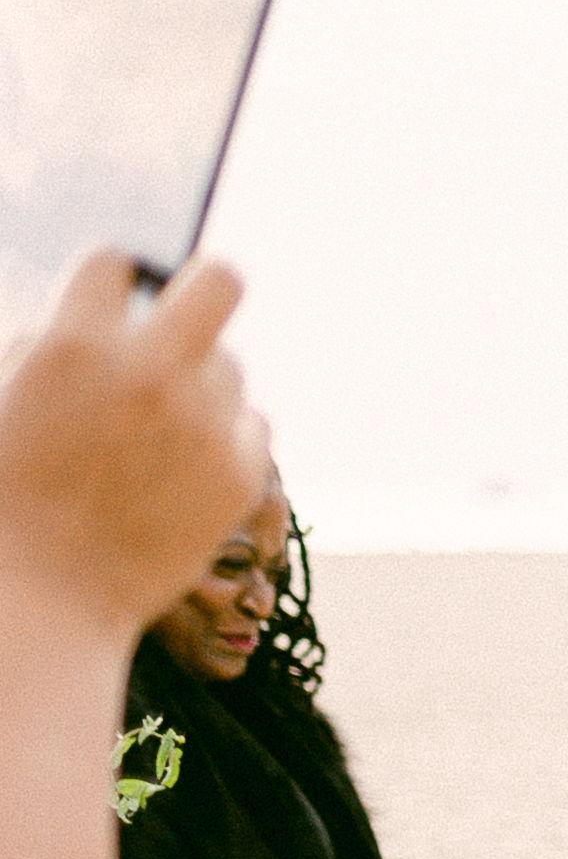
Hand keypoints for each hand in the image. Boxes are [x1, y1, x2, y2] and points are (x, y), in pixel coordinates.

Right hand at [0, 249, 259, 632]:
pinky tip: (180, 467)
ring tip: (152, 432)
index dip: (107, 280)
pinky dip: (223, 436)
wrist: (43, 597)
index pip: (113, 262)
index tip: (107, 301)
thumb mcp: (0, 400)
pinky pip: (251, 422)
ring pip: (228, 365)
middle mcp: (150, 375)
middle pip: (220, 281)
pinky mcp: (241, 474)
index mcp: (74, 348)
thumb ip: (44, 345)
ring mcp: (204, 424)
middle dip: (201, 288)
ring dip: (197, 383)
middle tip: (184, 315)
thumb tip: (93, 306)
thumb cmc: (6, 496)